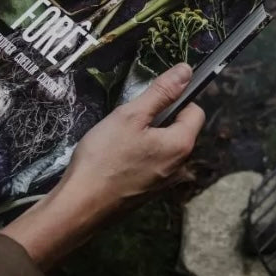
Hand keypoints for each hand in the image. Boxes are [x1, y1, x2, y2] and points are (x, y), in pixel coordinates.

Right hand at [62, 62, 204, 214]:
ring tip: (119, 141)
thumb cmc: (104, 157)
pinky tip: (116, 159)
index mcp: (182, 145)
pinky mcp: (149, 194)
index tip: (148, 102)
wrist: (80, 205)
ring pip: (163, 148)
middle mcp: (181, 167)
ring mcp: (166, 184)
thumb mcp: (131, 116)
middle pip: (179, 131)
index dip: (175, 100)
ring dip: (147, 139)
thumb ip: (161, 92)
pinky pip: (152, 165)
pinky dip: (139, 157)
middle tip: (128, 122)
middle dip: (158, 120)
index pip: (195, 111)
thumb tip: (187, 71)